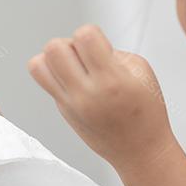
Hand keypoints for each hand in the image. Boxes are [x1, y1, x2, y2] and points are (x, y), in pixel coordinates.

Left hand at [27, 24, 175, 170]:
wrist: (140, 151)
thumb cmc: (147, 111)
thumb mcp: (143, 73)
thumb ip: (114, 53)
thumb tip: (85, 45)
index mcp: (112, 80)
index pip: (84, 36)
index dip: (92, 34)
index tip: (102, 48)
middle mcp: (87, 93)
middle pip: (55, 47)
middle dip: (70, 44)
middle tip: (86, 57)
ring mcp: (71, 104)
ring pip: (39, 64)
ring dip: (55, 58)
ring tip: (74, 67)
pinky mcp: (63, 110)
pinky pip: (43, 79)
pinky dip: (53, 71)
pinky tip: (73, 79)